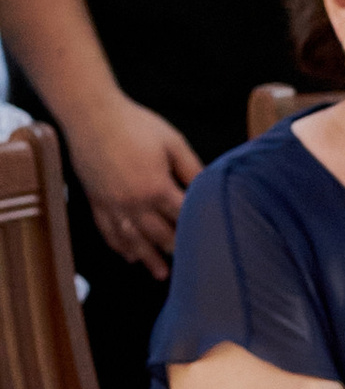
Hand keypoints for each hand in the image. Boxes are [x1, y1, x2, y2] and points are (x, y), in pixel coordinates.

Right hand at [69, 92, 199, 272]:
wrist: (91, 114)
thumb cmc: (135, 123)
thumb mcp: (172, 142)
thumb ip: (192, 169)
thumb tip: (210, 188)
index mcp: (156, 187)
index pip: (182, 218)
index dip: (196, 229)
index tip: (210, 242)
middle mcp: (133, 202)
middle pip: (159, 236)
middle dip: (176, 250)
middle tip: (192, 265)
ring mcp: (112, 204)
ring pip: (133, 240)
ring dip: (148, 258)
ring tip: (161, 274)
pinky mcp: (96, 201)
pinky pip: (108, 230)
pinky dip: (119, 245)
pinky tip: (129, 256)